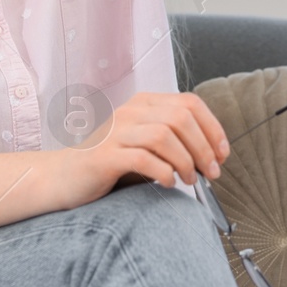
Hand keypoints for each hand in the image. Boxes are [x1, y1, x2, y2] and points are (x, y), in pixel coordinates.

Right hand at [51, 90, 231, 209]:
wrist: (64, 177)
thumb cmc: (111, 164)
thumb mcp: (147, 146)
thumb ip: (175, 143)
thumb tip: (213, 157)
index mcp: (144, 103)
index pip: (190, 103)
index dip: (213, 128)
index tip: (222, 154)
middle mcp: (131, 111)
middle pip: (181, 118)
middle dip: (204, 147)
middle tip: (211, 172)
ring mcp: (116, 132)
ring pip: (165, 136)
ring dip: (186, 161)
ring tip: (190, 180)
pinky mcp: (105, 156)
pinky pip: (143, 159)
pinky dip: (163, 172)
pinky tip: (169, 183)